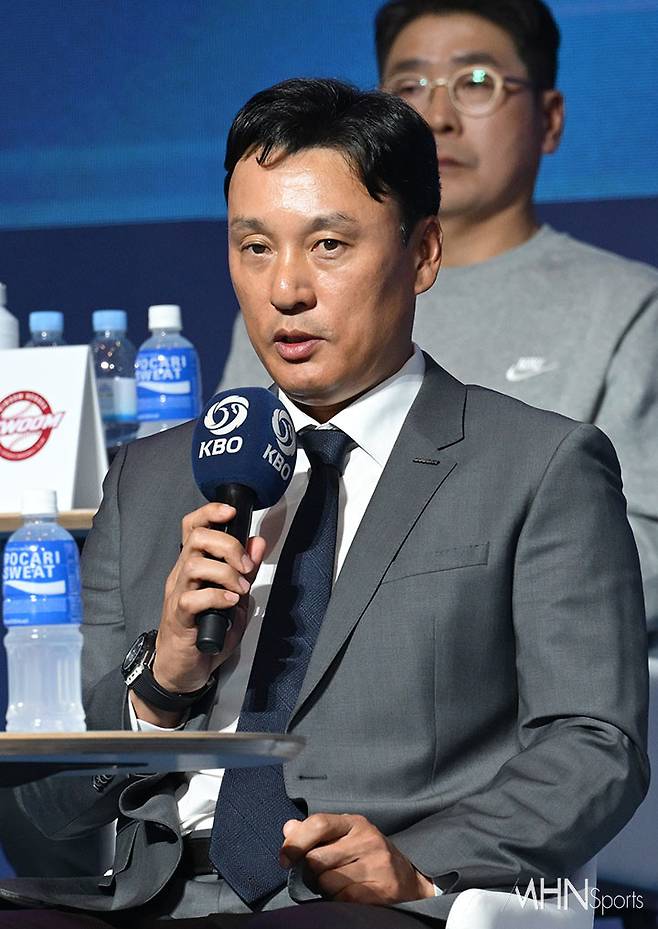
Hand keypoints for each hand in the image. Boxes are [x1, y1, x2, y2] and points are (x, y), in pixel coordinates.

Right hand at [131, 502, 265, 724]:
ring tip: (240, 589)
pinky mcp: (178, 618)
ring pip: (194, 564)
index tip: (231, 512)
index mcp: (193, 565)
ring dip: (224, 572)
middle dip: (227, 545)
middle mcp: (182, 575)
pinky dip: (216, 596)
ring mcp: (177, 595)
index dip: (210, 512)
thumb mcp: (234, 597)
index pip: (192, 526)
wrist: (183, 669)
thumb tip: (258, 543)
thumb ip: (245, 571)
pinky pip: (192, 598)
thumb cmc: (206, 632)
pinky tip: (230, 603)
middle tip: (246, 566)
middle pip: (196, 538)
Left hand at [279, 814, 434, 904]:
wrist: (410, 882)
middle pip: (316, 858)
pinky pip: (342, 898)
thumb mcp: (345, 839)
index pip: (317, 823)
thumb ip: (315, 833)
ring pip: (327, 881)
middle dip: (312, 873)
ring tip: (340, 885)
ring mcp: (377, 863)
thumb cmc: (369, 858)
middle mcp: (367, 838)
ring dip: (326, 889)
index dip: (295, 843)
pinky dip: (339, 900)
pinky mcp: (382, 889)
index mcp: (355, 823)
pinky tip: (350, 895)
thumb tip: (288, 828)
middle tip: (324, 876)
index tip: (284, 860)